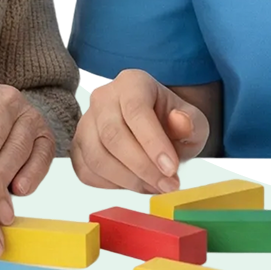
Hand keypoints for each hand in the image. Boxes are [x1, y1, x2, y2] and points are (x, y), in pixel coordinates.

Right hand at [70, 69, 208, 194]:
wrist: (157, 132)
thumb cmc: (174, 125)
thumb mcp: (194, 122)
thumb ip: (191, 123)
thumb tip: (181, 121)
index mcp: (132, 82)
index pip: (135, 110)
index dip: (153, 142)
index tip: (172, 169)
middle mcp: (103, 97)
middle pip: (112, 135)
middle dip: (142, 167)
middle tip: (168, 186)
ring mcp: (86, 122)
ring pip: (97, 157)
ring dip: (128, 181)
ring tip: (155, 187)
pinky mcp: (77, 147)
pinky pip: (87, 172)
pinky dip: (112, 186)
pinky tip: (135, 185)